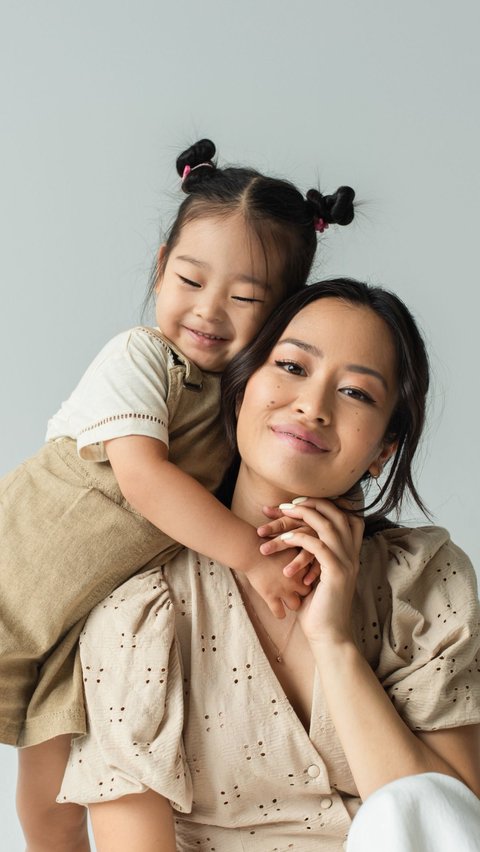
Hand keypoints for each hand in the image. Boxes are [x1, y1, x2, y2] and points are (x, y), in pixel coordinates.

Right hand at [242, 545, 311, 618]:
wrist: (250, 549)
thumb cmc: (268, 543)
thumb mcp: (289, 543)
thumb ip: (298, 551)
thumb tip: (306, 555)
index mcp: (302, 566)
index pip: (313, 577)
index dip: (309, 578)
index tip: (306, 579)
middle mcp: (295, 579)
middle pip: (307, 592)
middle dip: (303, 592)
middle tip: (298, 591)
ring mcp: (283, 589)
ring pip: (295, 605)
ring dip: (292, 603)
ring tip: (288, 601)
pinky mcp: (270, 596)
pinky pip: (280, 613)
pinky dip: (280, 614)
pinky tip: (280, 612)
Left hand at [262, 498, 363, 643]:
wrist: (329, 635)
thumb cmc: (319, 608)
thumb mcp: (318, 578)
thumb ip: (315, 560)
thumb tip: (298, 544)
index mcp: (350, 553)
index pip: (347, 516)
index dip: (325, 505)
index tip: (301, 502)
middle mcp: (352, 554)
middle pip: (338, 514)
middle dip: (312, 504)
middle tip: (288, 504)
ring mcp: (347, 563)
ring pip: (328, 526)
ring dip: (302, 516)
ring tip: (281, 514)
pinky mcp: (336, 573)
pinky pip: (318, 546)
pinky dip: (300, 538)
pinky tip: (284, 538)